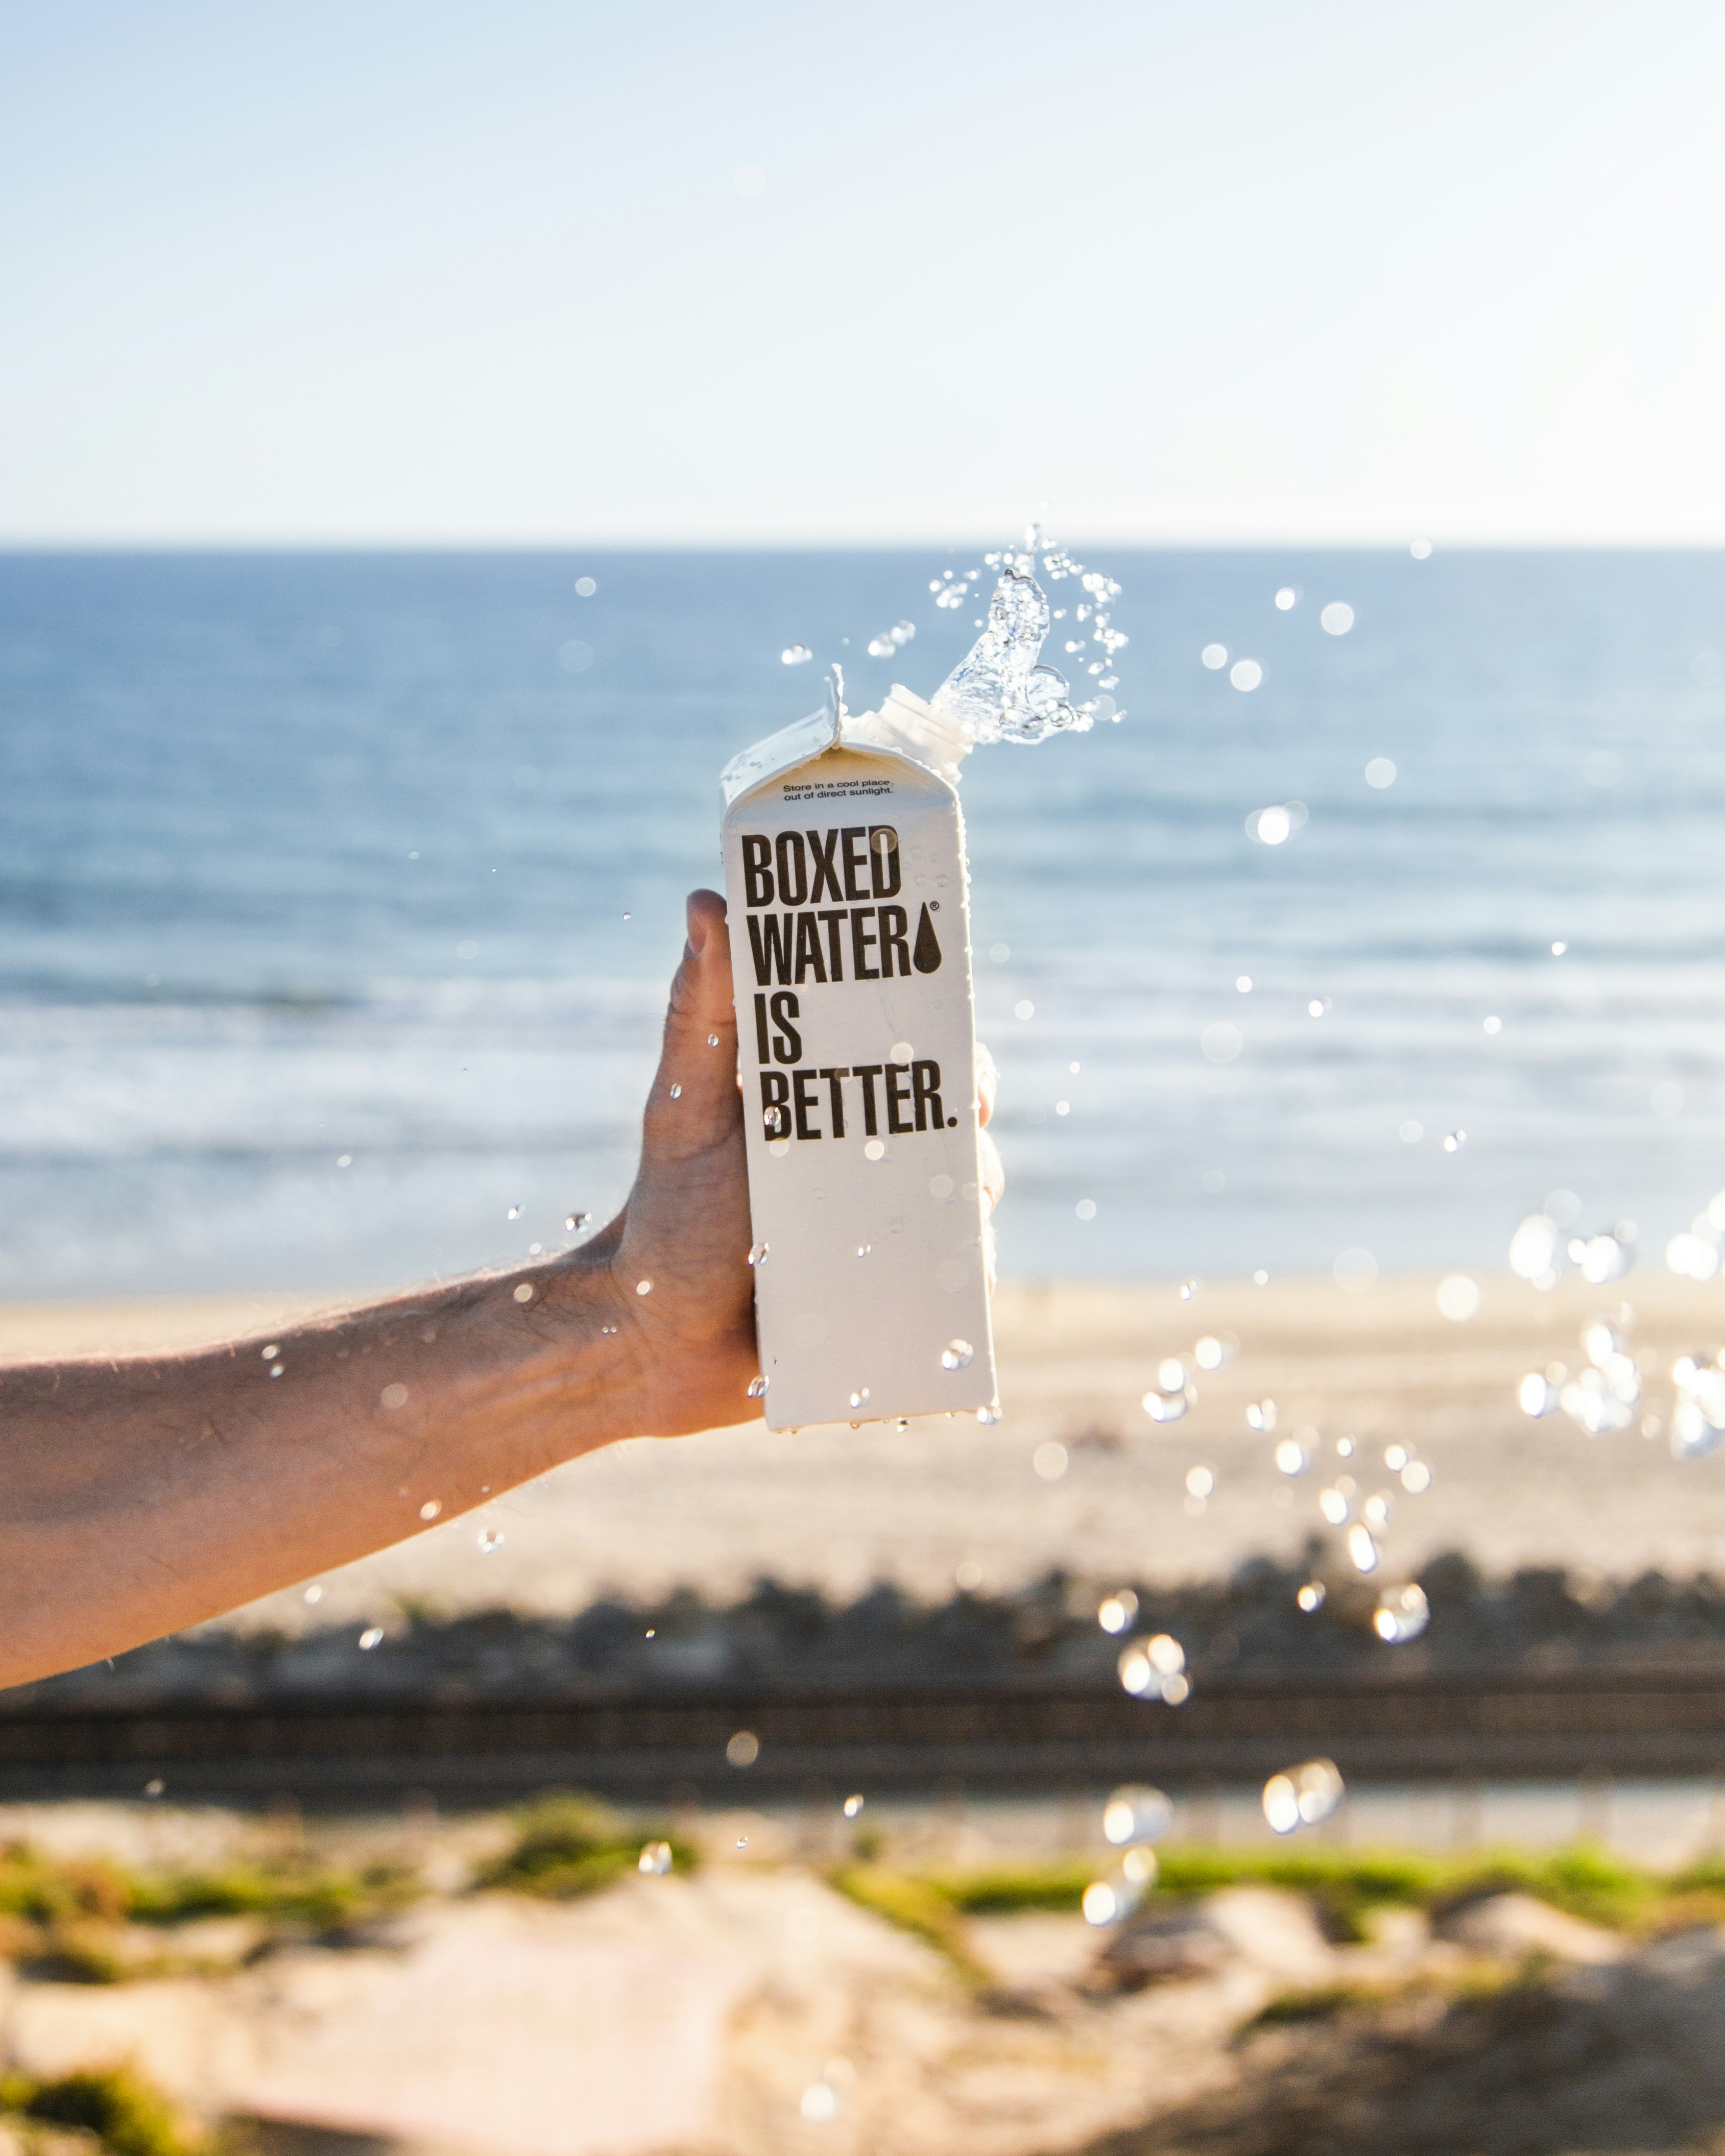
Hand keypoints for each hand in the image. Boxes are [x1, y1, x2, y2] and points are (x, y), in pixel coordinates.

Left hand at [591, 891, 1004, 1432]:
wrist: (654, 1341)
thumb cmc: (669, 1215)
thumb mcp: (683, 1108)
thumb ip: (699, 1010)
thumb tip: (707, 901)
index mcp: (832, 1096)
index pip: (914, 1044)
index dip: (947, 1034)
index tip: (950, 1039)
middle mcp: (874, 1154)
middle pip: (960, 1115)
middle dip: (971, 1116)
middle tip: (956, 1127)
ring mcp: (894, 1224)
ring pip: (970, 1191)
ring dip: (968, 1193)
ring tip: (934, 1206)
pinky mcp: (903, 1290)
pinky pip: (961, 1273)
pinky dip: (966, 1269)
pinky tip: (945, 1271)